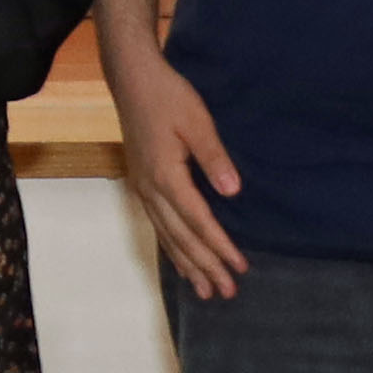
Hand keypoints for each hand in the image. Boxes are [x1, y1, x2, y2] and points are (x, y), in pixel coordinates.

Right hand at [113, 42, 248, 302]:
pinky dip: (171, 247)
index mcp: (166, 176)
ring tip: (205, 290)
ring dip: (187, 264)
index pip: (198, 221)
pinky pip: (158, 225)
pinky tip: (180, 260)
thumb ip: (214, 157)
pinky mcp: (142, 183)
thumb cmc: (168, 97)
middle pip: (181, 237)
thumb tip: (232, 191)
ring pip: (167, 236)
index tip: (239, 267)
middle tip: (226, 292)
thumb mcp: (197, 121)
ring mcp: (143, 189)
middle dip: (204, 266)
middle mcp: (151, 190)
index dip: (219, 246)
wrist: (132, 80)